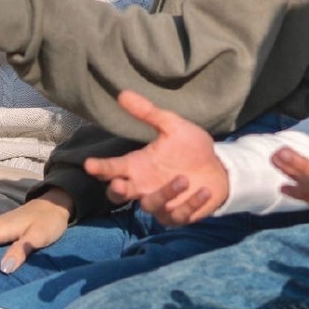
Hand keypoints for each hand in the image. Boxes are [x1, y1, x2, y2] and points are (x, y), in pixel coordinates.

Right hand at [84, 90, 228, 224]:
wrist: (218, 168)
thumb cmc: (190, 148)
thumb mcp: (172, 126)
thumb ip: (148, 113)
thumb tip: (123, 93)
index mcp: (138, 165)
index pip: (113, 168)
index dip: (100, 167)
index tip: (89, 164)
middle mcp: (143, 186)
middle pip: (119, 195)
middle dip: (117, 191)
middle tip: (119, 184)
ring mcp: (160, 203)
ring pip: (150, 205)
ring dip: (165, 193)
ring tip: (184, 179)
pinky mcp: (178, 215)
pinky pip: (178, 215)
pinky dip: (190, 204)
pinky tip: (204, 190)